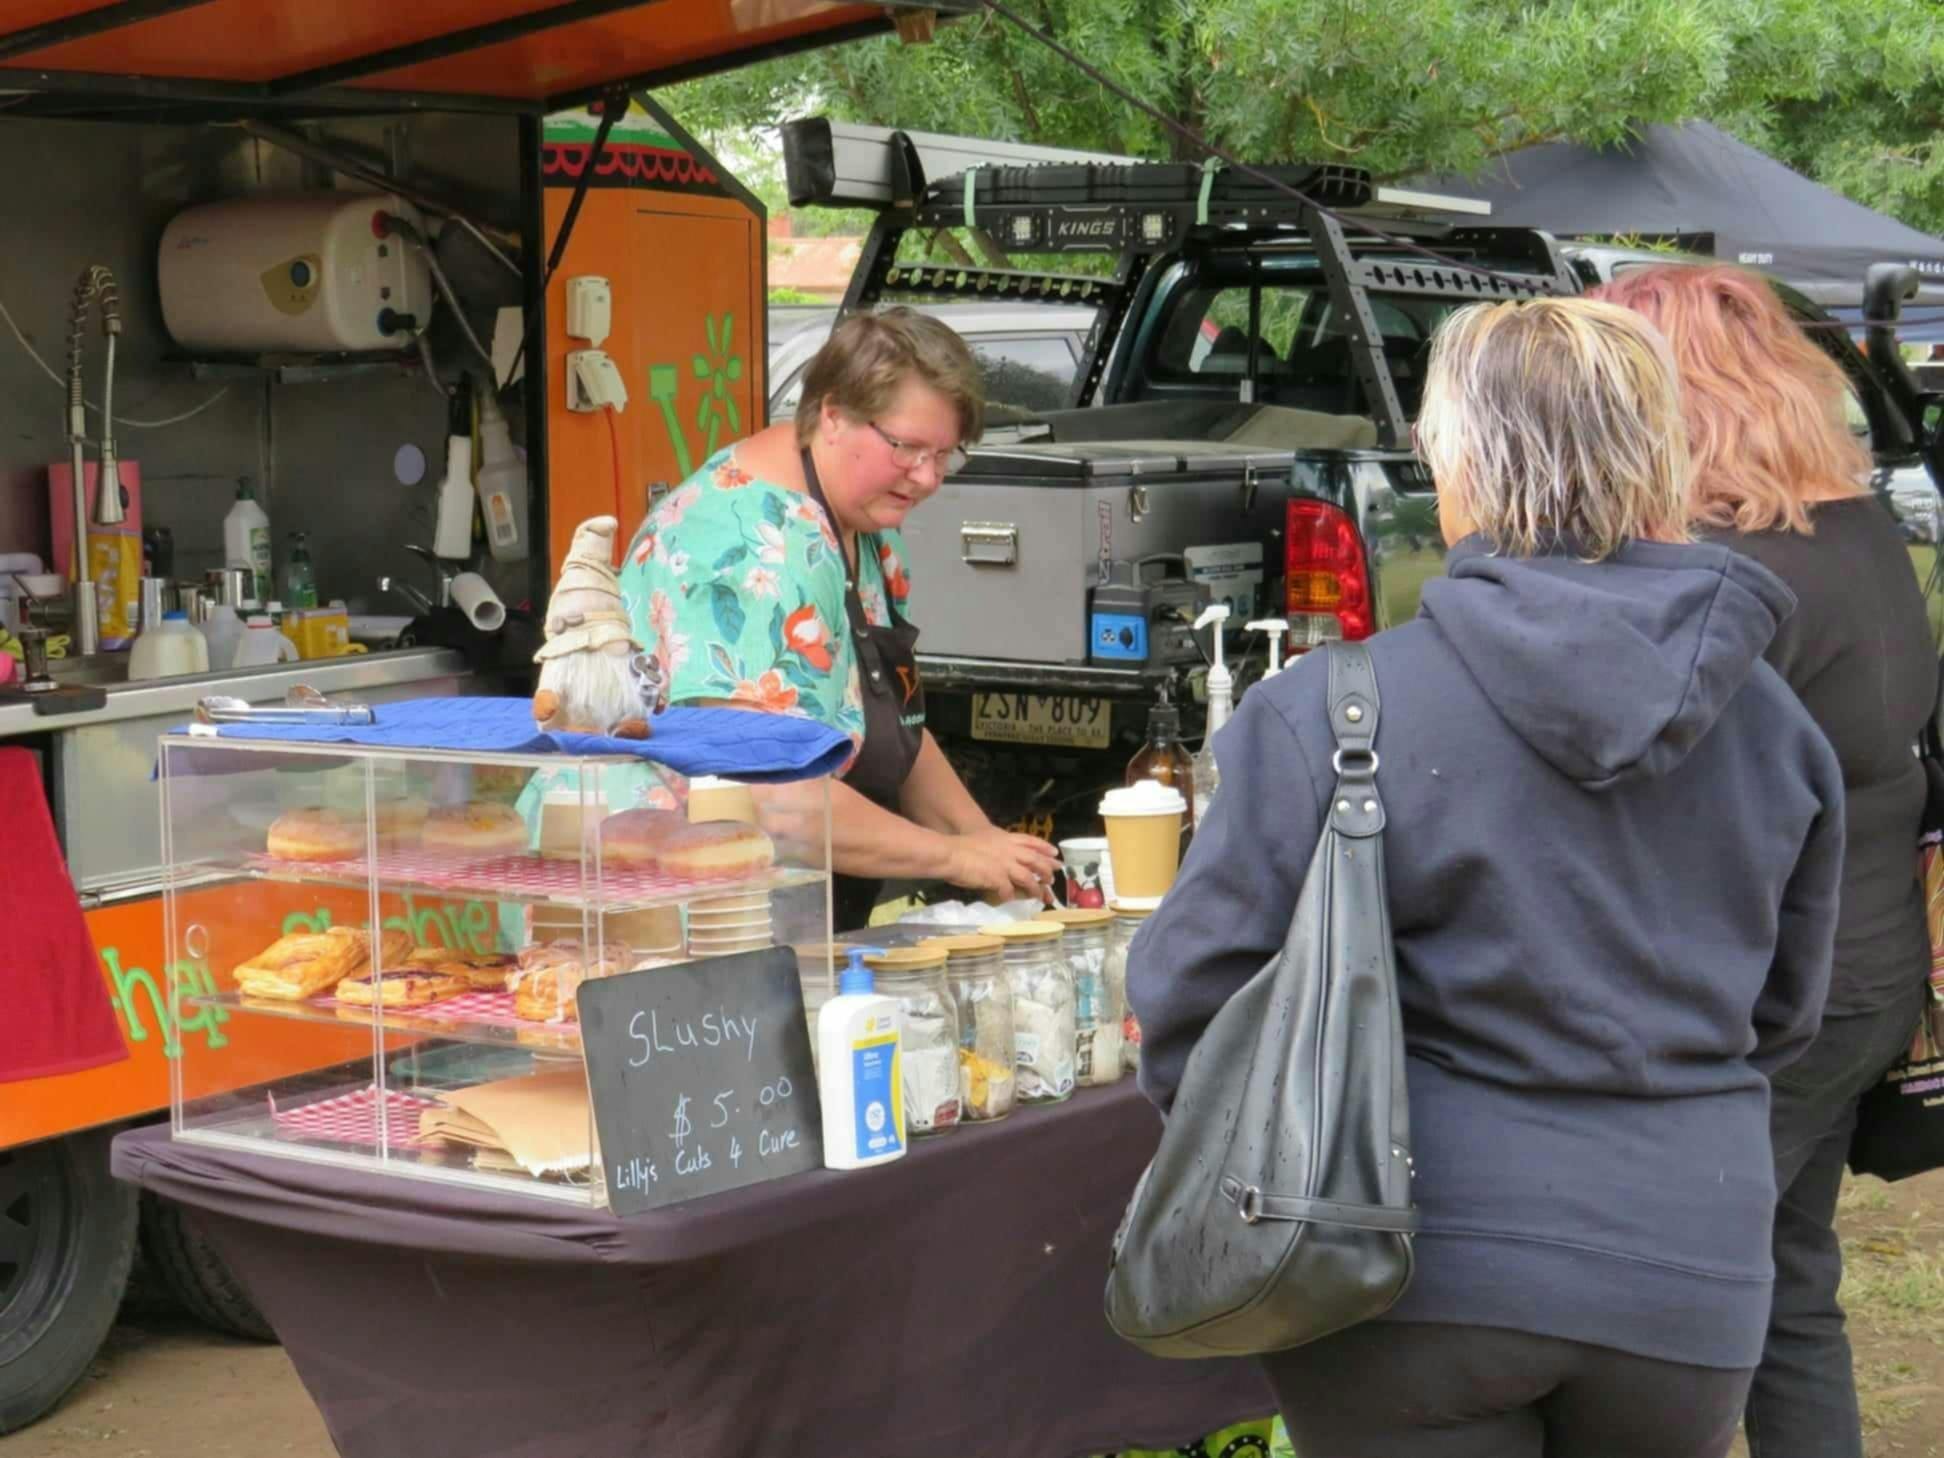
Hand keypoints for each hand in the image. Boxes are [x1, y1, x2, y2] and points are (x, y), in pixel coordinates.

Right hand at [945, 825, 1061, 903]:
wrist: (951, 854)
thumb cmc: (962, 846)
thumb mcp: (985, 841)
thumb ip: (998, 848)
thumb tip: (1006, 858)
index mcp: (1005, 839)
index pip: (1031, 841)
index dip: (1045, 848)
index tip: (1055, 854)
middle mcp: (1009, 850)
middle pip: (1035, 860)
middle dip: (1046, 870)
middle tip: (1052, 879)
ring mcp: (1005, 865)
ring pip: (1028, 878)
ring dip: (1035, 888)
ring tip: (1039, 896)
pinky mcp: (998, 878)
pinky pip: (1009, 891)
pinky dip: (1011, 896)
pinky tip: (1010, 900)